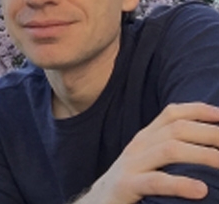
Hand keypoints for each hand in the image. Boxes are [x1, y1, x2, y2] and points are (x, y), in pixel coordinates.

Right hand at [74, 102, 218, 203]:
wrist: (98, 201)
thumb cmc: (131, 179)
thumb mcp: (148, 157)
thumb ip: (168, 145)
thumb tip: (202, 142)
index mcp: (146, 135)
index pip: (172, 112)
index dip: (197, 110)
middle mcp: (140, 144)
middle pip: (176, 128)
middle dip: (208, 132)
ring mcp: (132, 164)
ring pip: (170, 150)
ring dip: (201, 154)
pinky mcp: (127, 186)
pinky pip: (156, 181)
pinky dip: (180, 184)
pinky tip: (201, 189)